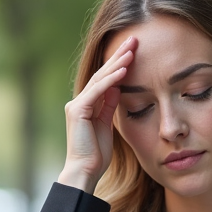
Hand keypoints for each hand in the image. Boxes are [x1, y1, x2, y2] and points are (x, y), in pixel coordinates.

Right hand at [58, 36, 136, 192]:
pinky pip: (97, 91)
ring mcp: (76, 105)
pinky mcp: (77, 111)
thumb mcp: (107, 125)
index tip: (135, 50)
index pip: (106, 79)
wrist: (85, 172)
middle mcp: (79, 101)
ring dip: (118, 63)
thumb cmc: (97, 154)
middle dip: (119, 56)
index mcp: (87, 105)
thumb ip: (110, 106)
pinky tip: (124, 70)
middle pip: (103, 74)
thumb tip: (118, 87)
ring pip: (100, 79)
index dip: (120, 63)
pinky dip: (111, 80)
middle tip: (135, 39)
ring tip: (132, 49)